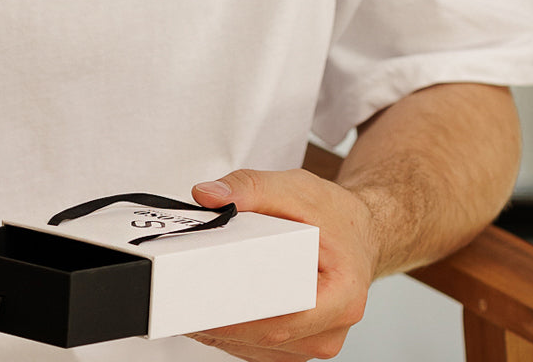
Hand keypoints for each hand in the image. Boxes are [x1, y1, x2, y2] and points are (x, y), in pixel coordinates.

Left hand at [186, 168, 377, 360]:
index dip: (234, 315)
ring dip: (217, 325)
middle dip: (216, 317)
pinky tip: (205, 306)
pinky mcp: (296, 344)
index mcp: (341, 297)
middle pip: (263, 336)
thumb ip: (249, 187)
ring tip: (183, 296)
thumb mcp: (294, 187)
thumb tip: (207, 195)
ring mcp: (313, 342)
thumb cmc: (333, 215)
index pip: (279, 319)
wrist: (357, 231)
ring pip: (255, 347)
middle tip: (176, 295)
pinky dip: (228, 328)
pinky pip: (256, 347)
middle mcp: (330, 330)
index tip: (197, 299)